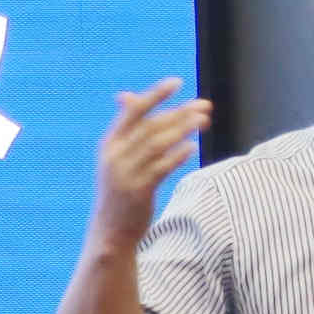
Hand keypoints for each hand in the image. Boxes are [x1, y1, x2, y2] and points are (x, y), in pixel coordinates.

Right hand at [89, 78, 212, 250]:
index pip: (133, 111)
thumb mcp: (116, 157)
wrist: (109, 231)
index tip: (176, 82)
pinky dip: (177, 156)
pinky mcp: (138, 191)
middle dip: (179, 113)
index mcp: (109, 144)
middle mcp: (114, 156)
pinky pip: (161, 168)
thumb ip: (127, 130)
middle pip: (151, 126)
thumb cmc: (119, 190)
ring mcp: (125, 174)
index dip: (155, 95)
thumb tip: (126, 96)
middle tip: (204, 106)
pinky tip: (192, 147)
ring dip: (182, 130)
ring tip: (203, 121)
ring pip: (157, 144)